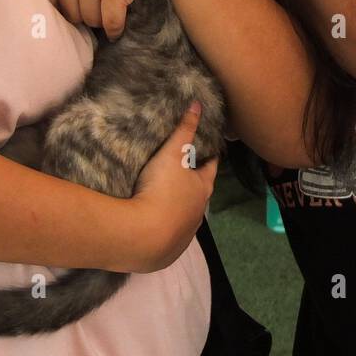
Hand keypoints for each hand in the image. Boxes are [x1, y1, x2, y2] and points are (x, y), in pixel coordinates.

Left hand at [43, 0, 196, 39]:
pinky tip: (117, 30)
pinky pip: (110, 24)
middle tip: (99, 8)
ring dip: (101, 20)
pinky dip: (115, 30)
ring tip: (110, 9)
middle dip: (85, 14)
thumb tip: (59, 4)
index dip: (64, 6)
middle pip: (70, 12)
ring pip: (90, 20)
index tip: (76, 9)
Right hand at [124, 102, 217, 273]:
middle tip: (184, 173)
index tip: (209, 150)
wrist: (144, 236)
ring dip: (181, 208)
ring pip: (187, 217)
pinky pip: (171, 236)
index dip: (210, 158)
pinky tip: (156, 225)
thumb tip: (198, 104)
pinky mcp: (169, 251)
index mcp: (202, 189)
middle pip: (200, 194)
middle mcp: (198, 213)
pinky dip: (167, 228)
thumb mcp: (172, 154)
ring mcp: (185, 234)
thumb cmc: (162, 189)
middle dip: (194, 184)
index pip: (211, 168)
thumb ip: (184, 129)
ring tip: (168, 199)